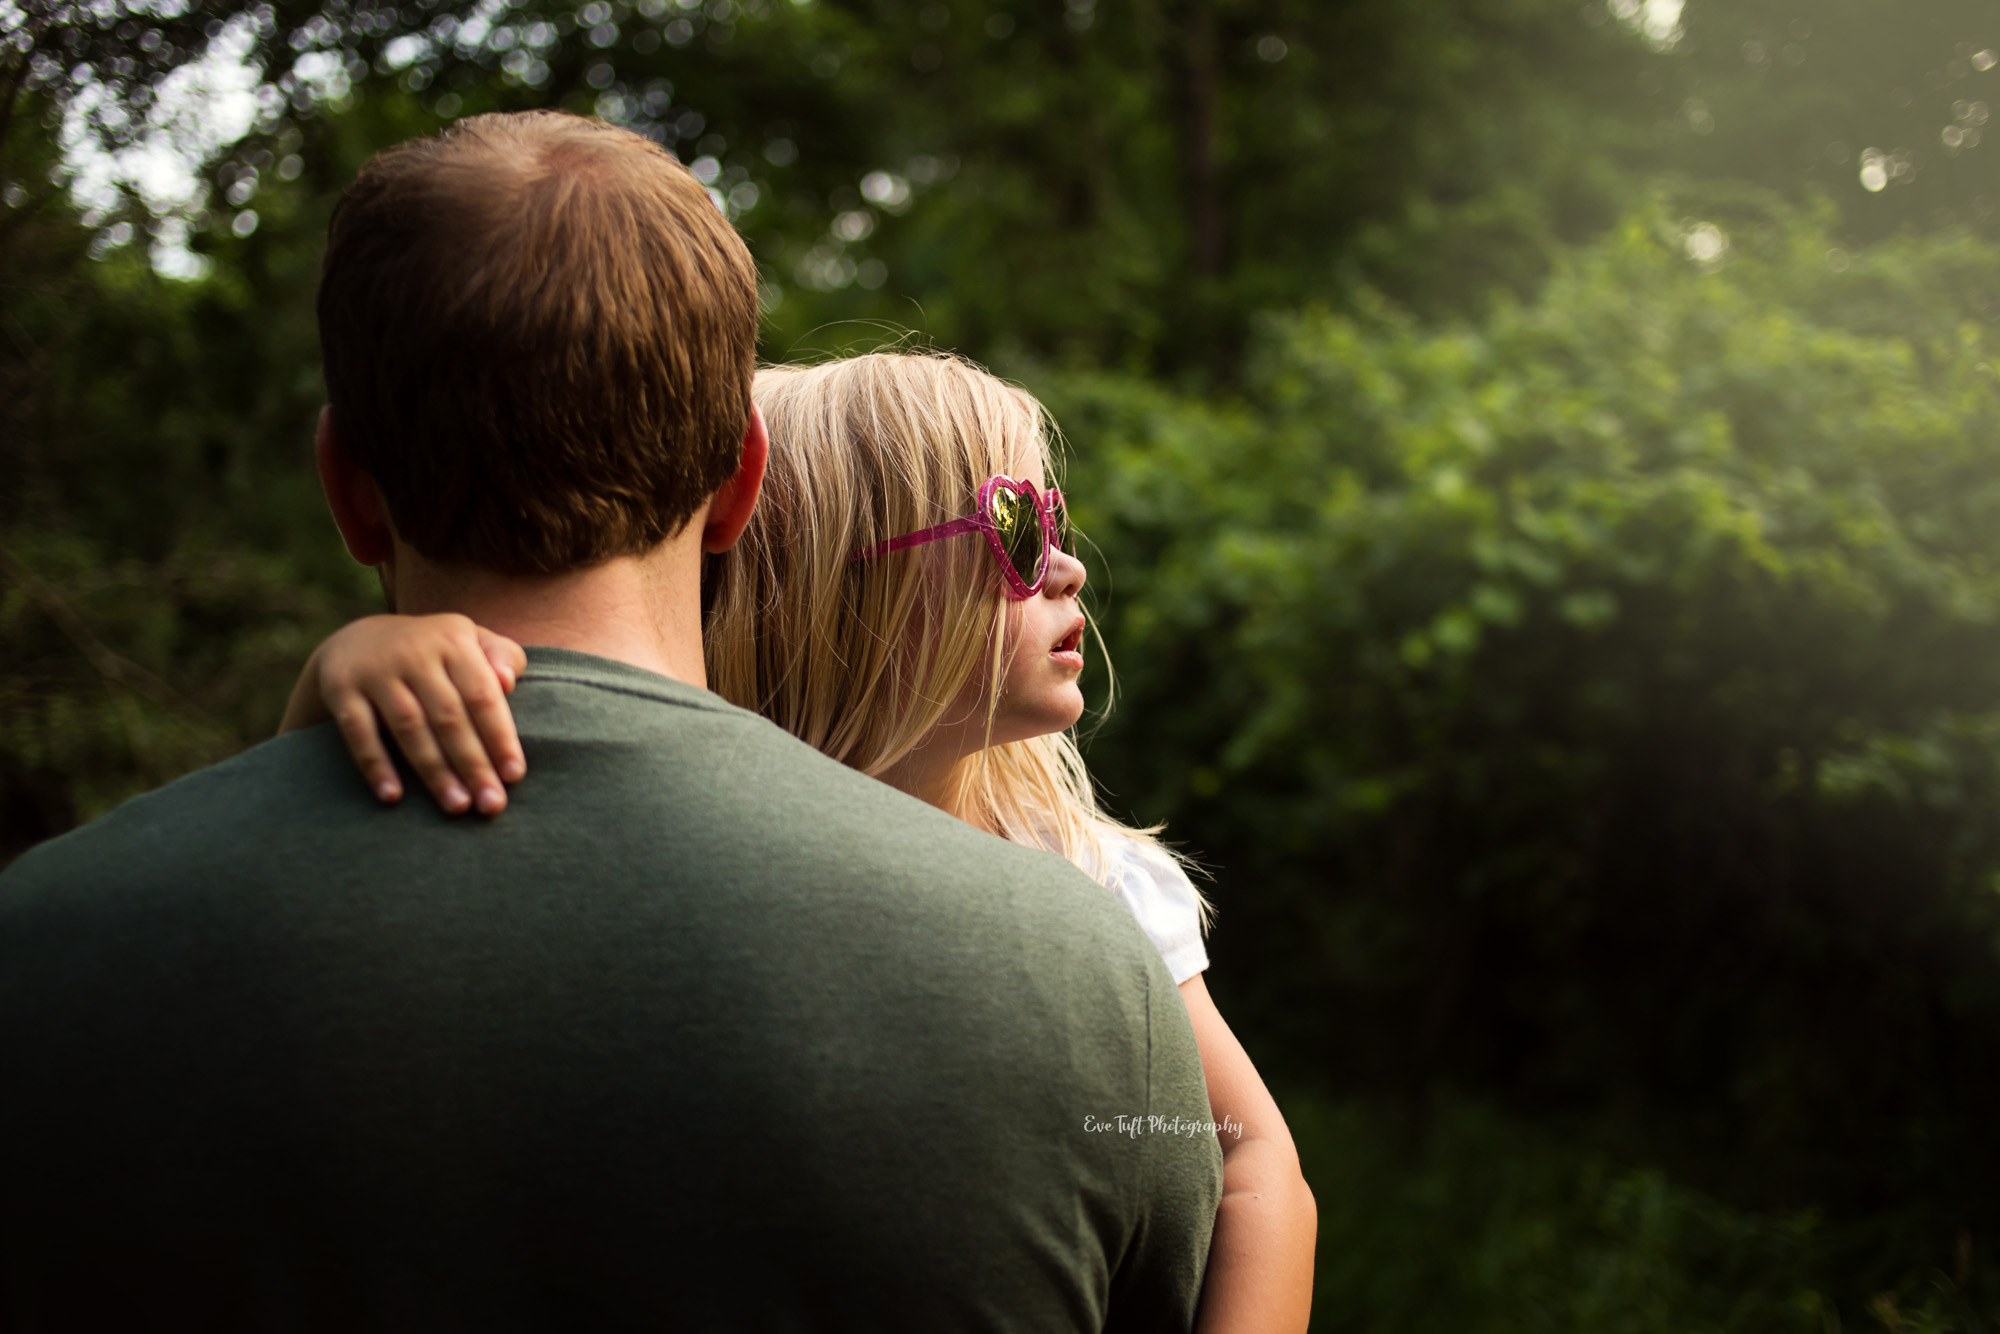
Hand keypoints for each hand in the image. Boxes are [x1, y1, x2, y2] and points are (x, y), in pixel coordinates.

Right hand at [284, 614, 527, 814]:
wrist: (356, 639)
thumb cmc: (434, 652)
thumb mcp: (470, 640)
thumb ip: (503, 657)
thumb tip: (508, 682)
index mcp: (453, 640)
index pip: (482, 694)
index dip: (499, 737)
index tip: (514, 776)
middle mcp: (414, 652)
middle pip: (448, 716)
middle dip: (473, 764)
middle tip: (491, 804)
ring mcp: (376, 670)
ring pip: (409, 727)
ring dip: (434, 771)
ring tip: (457, 805)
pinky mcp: (341, 688)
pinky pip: (359, 732)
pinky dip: (375, 765)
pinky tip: (393, 796)